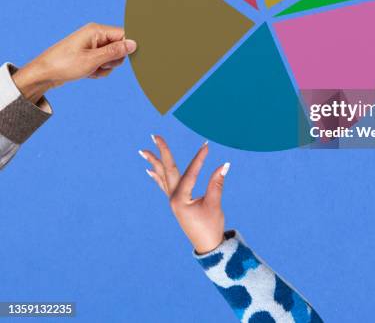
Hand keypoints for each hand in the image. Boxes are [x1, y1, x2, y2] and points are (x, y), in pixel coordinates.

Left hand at [12, 24, 136, 103]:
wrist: (43, 75)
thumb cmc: (64, 65)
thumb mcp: (92, 60)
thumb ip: (115, 51)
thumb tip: (134, 44)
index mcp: (96, 30)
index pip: (124, 35)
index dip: (128, 47)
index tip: (130, 58)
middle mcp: (95, 35)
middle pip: (120, 48)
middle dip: (113, 60)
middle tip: (99, 65)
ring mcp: (92, 45)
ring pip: (112, 58)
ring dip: (105, 67)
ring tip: (90, 70)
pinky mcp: (89, 55)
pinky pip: (103, 63)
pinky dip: (98, 70)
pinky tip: (87, 73)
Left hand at [140, 136, 228, 253]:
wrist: (207, 246)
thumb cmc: (211, 226)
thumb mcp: (215, 204)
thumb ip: (217, 183)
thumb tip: (224, 165)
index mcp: (180, 199)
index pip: (190, 173)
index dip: (199, 159)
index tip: (206, 145)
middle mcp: (173, 198)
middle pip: (167, 170)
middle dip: (161, 152)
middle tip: (155, 135)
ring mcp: (172, 200)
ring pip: (163, 176)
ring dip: (155, 162)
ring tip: (143, 151)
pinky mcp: (176, 202)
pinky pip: (164, 185)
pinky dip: (157, 176)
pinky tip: (150, 170)